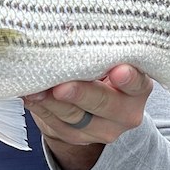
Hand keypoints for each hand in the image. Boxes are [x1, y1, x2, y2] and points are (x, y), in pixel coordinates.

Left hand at [22, 64, 152, 169]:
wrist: (94, 103)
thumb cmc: (103, 70)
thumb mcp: (111, 59)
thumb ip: (101, 51)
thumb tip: (75, 31)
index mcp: (138, 89)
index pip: (136, 83)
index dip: (128, 78)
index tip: (118, 70)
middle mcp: (126, 113)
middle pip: (103, 103)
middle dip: (80, 94)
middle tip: (62, 86)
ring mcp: (103, 129)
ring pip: (75, 116)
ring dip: (52, 102)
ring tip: (35, 89)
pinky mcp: (79, 138)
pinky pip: (57, 125)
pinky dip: (42, 109)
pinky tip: (31, 96)